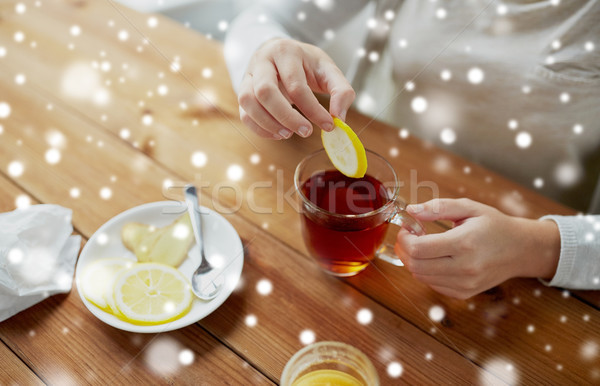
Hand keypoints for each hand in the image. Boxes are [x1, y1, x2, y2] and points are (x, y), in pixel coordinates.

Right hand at [238, 38, 354, 138]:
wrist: (281, 53)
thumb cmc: (306, 64)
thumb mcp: (328, 70)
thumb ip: (341, 91)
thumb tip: (339, 118)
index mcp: (286, 52)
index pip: (296, 86)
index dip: (313, 109)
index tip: (329, 125)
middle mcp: (262, 61)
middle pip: (265, 92)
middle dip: (286, 117)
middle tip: (306, 132)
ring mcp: (248, 76)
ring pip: (248, 102)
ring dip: (269, 124)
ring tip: (288, 134)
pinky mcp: (242, 91)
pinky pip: (244, 112)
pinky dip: (259, 128)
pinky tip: (278, 134)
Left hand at [394, 198, 560, 298]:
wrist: (520, 250)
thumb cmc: (494, 225)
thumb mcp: (469, 208)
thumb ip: (438, 207)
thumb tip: (411, 210)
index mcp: (464, 243)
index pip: (418, 249)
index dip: (404, 238)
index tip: (408, 228)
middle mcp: (465, 268)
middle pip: (415, 265)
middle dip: (404, 250)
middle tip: (409, 236)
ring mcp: (465, 284)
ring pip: (421, 277)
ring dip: (413, 261)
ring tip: (422, 246)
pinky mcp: (464, 294)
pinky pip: (432, 285)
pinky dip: (426, 271)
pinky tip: (434, 258)